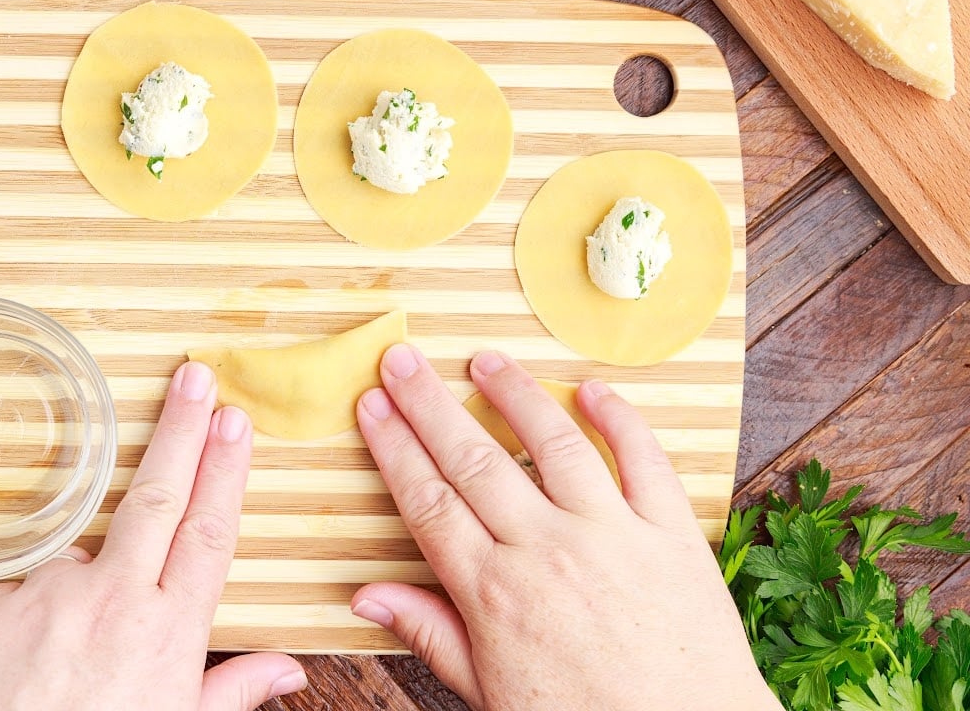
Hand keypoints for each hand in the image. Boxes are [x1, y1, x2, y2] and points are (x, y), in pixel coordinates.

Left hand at [0, 361, 305, 710]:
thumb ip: (234, 689)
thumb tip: (290, 671)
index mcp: (168, 631)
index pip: (208, 530)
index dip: (225, 470)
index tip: (236, 421)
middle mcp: (112, 601)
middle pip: (158, 497)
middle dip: (180, 429)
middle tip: (195, 375)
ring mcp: (48, 597)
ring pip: (83, 556)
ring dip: (89, 582)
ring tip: (77, 654)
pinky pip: (25, 588)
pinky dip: (37, 612)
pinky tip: (33, 662)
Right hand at [352, 345, 779, 710]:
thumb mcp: (491, 693)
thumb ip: (431, 634)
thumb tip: (366, 596)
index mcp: (495, 593)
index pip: (429, 501)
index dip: (395, 448)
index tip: (373, 406)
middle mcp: (547, 551)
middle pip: (473, 460)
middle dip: (429, 404)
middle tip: (402, 360)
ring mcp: (612, 534)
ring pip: (553, 443)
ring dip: (514, 394)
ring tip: (485, 359)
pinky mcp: (671, 532)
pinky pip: (642, 459)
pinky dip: (619, 418)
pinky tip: (591, 389)